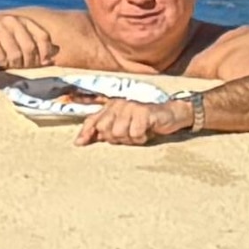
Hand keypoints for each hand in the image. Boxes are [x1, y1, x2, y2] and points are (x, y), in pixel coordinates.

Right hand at [0, 9, 63, 69]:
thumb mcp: (14, 31)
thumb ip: (30, 41)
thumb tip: (50, 60)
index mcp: (22, 20)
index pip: (43, 36)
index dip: (46, 52)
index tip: (44, 63)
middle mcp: (12, 22)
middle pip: (30, 49)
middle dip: (29, 63)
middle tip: (22, 67)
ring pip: (16, 56)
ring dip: (13, 65)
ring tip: (9, 63)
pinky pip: (1, 58)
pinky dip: (1, 63)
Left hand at [79, 93, 196, 145]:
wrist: (170, 115)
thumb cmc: (145, 123)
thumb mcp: (123, 127)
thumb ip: (105, 132)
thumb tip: (80, 141)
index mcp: (111, 107)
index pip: (93, 120)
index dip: (85, 132)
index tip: (78, 144)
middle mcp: (119, 104)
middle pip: (104, 129)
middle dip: (115, 138)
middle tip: (128, 136)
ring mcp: (131, 107)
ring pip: (118, 132)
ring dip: (130, 139)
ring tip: (138, 134)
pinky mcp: (143, 112)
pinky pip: (134, 132)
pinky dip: (141, 137)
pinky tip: (146, 133)